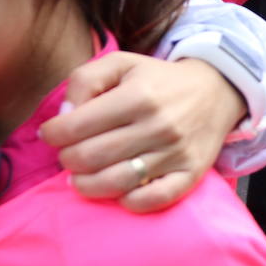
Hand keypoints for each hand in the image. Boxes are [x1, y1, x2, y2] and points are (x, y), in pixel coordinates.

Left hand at [40, 54, 244, 212]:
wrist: (215, 90)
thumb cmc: (157, 79)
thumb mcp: (120, 63)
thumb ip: (85, 80)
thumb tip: (64, 117)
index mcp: (137, 95)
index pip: (78, 126)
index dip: (53, 134)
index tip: (51, 134)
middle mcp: (157, 125)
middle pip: (91, 157)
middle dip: (67, 159)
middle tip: (67, 155)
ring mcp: (176, 153)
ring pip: (116, 182)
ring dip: (86, 185)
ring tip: (79, 177)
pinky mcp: (190, 174)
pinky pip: (152, 200)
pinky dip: (127, 202)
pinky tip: (116, 192)